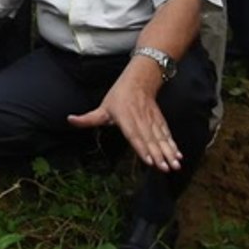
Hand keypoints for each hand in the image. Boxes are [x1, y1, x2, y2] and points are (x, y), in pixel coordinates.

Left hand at [67, 63, 182, 170]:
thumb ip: (88, 118)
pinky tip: (178, 154)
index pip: (134, 136)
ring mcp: (151, 121)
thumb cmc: (119, 96)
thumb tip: (70, 120)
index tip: (150, 161)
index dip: (142, 148)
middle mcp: (140, 121)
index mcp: (126, 119)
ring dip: (169, 152)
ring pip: (161, 138)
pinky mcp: (159, 121)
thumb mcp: (102, 107)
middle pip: (150, 140)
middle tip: (166, 168)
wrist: (139, 80)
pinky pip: (166, 134)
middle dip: (159, 155)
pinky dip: (173, 144)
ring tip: (176, 164)